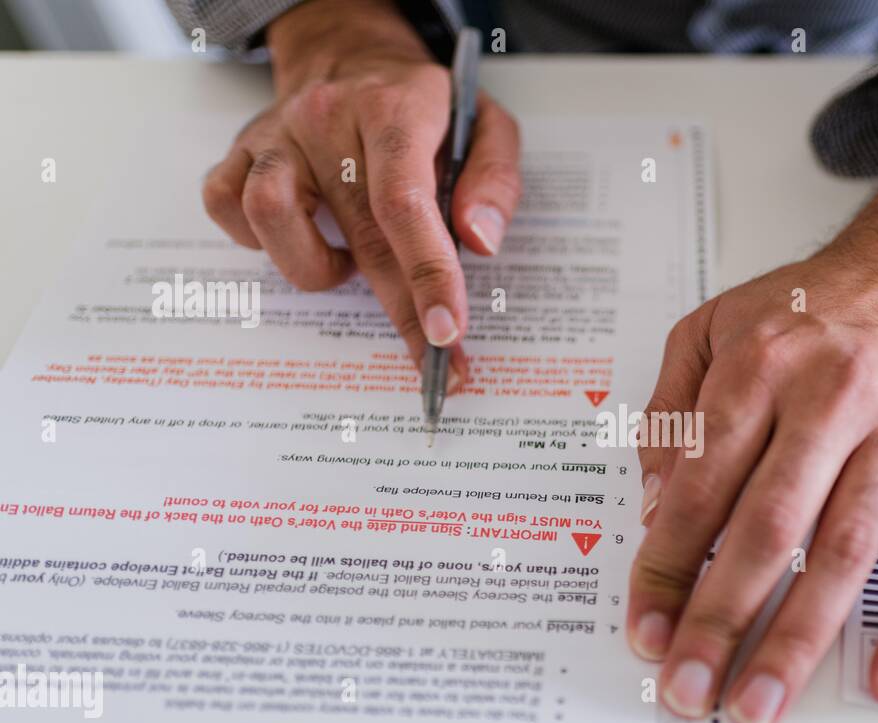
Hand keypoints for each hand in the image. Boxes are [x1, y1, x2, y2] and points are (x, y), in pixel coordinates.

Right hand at [201, 0, 521, 383]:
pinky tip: (302, 238)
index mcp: (394, 110)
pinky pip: (227, 209)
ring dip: (316, 267)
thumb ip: (493, 181)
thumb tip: (478, 242)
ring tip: (350, 263)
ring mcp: (277, 135)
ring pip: (270, 219)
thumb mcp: (484, 124)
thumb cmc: (422, 105)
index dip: (426, 274)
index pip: (405, 203)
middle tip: (432, 358)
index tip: (445, 332)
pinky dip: (261, 242)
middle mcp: (328, 119)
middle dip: (400, 309)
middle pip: (359, 233)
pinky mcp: (241, 150)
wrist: (350, 52)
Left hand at [627, 100, 877, 722]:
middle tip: (687, 689)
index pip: (698, 486)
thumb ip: (671, 410)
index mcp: (761, 366)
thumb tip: (655, 507)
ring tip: (759, 703)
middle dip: (719, 620)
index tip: (645, 627)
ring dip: (799, 638)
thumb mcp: (714, 325)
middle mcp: (831, 398)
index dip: (664, 567)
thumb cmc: (817, 305)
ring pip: (845, 551)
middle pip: (767, 528)